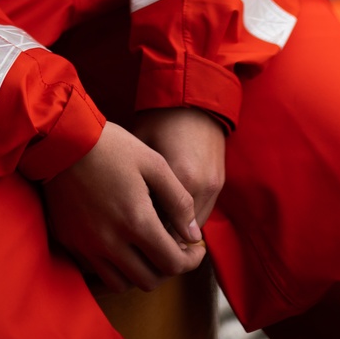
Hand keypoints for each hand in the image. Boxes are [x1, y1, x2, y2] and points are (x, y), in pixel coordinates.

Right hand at [42, 121, 206, 293]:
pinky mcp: (69, 242)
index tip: (195, 248)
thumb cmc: (112, 146)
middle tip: (173, 249)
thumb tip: (193, 234)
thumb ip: (179, 202)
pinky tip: (119, 245)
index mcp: (136, 221)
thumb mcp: (154, 164)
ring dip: (139, 273)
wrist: (62, 138)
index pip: (172, 264)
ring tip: (145, 251)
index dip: (191, 261)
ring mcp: (86, 245)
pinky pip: (96, 272)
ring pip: (121, 284)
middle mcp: (111, 242)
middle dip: (167, 269)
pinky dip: (113, 267)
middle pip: (148, 281)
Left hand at [133, 108, 225, 228]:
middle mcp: (201, 186)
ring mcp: (213, 186)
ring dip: (175, 232)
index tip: (126, 238)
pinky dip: (186, 221)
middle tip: (137, 240)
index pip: (161, 225)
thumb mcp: (140, 145)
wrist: (194, 98)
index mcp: (180, 177)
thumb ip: (136, 181)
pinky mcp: (219, 183)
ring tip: (152, 231)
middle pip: (179, 232)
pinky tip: (168, 216)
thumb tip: (120, 208)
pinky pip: (203, 215)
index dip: (142, 235)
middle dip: (159, 239)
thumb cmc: (160, 119)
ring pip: (193, 229)